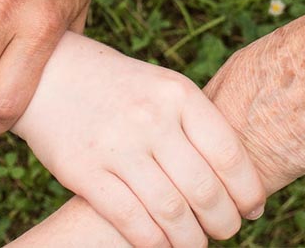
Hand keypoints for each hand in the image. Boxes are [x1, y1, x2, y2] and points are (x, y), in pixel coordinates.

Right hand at [14, 34, 265, 246]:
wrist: (51, 73)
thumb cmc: (121, 87)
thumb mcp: (164, 88)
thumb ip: (196, 124)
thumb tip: (239, 177)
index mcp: (178, 94)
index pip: (228, 154)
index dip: (247, 189)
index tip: (253, 208)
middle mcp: (151, 118)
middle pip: (204, 189)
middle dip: (224, 221)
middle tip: (227, 230)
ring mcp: (117, 145)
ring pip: (171, 211)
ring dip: (191, 239)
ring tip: (197, 243)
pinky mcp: (84, 171)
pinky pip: (131, 219)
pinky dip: (154, 242)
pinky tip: (163, 246)